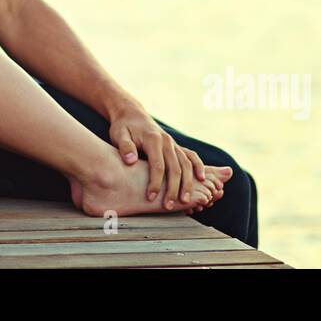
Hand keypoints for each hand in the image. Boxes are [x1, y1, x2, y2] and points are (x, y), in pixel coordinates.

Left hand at [108, 101, 222, 210]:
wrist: (131, 114)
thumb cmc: (123, 127)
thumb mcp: (118, 135)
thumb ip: (124, 147)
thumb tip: (130, 160)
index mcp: (153, 139)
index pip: (157, 165)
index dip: (155, 183)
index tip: (150, 197)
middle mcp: (166, 141)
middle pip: (175, 167)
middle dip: (173, 189)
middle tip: (169, 206)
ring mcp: (173, 143)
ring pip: (186, 164)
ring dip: (188, 184)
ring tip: (186, 202)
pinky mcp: (176, 146)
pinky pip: (191, 156)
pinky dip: (199, 167)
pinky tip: (202, 179)